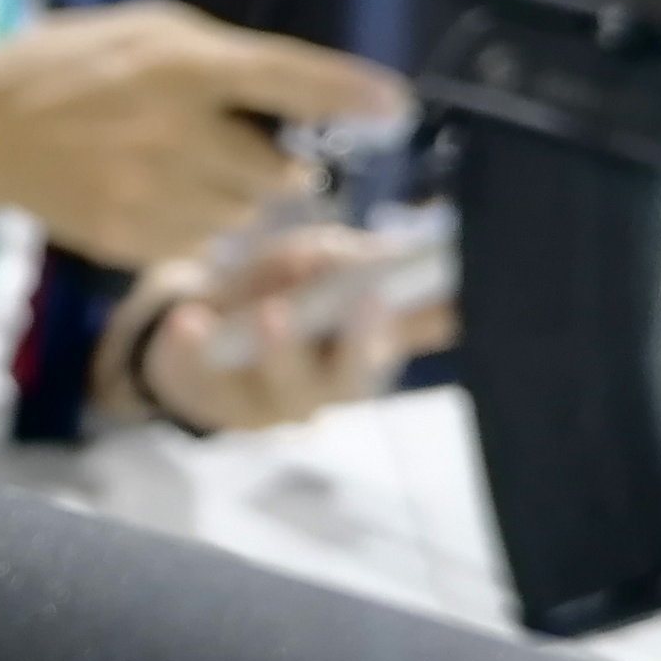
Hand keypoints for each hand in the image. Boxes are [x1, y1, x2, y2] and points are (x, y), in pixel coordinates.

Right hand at [0, 1, 405, 269]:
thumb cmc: (69, 66)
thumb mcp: (142, 32)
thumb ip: (219, 62)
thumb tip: (297, 100)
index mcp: (176, 62)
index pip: (285, 76)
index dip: (347, 92)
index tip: (397, 106)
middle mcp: (169, 126)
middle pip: (274, 170)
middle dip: (274, 169)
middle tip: (233, 152)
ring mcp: (146, 188)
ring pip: (241, 214)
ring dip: (233, 200)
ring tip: (179, 171)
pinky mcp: (126, 234)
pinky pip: (196, 243)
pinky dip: (190, 226)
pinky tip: (148, 195)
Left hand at [91, 223, 459, 434]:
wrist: (189, 333)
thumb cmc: (268, 290)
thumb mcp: (302, 259)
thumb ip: (331, 258)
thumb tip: (366, 258)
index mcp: (368, 345)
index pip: (422, 335)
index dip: (451, 316)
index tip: (470, 291)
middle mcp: (331, 384)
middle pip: (356, 379)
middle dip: (366, 342)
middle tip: (374, 300)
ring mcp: (274, 402)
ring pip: (286, 388)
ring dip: (282, 349)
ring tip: (272, 312)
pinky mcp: (216, 402)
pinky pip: (208, 379)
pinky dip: (196, 345)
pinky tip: (191, 318)